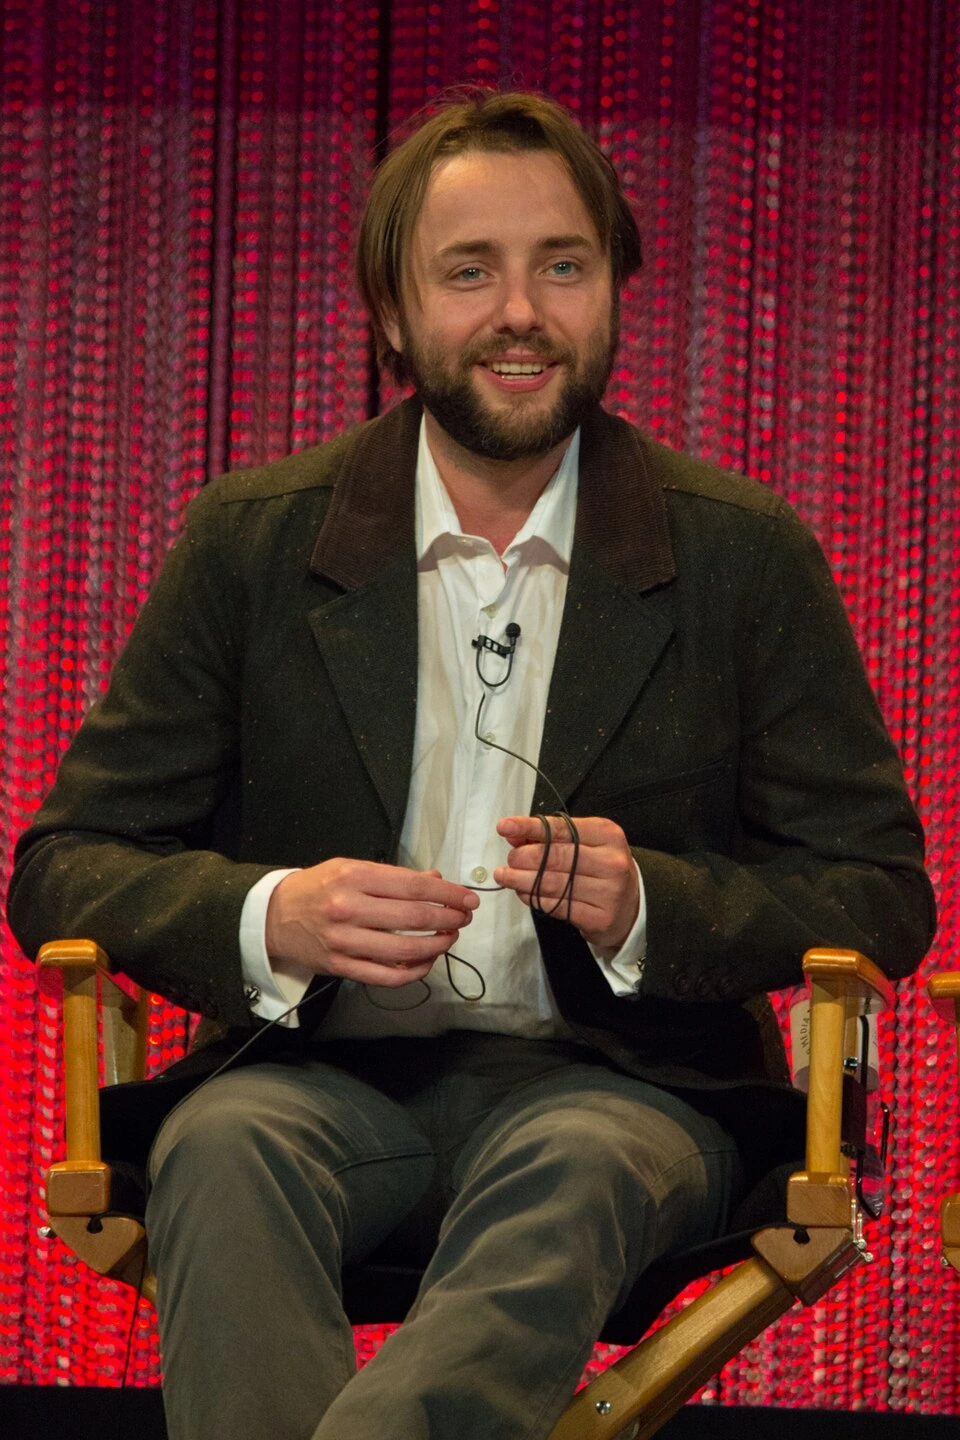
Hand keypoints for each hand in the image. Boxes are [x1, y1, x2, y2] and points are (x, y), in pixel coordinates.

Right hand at [265, 860, 478, 988]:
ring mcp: (344, 941)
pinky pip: (386, 977)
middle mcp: (348, 909)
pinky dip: (414, 972)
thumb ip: (393, 876)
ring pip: (405, 951)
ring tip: (449, 937)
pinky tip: (427, 961)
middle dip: (448, 918)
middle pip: (414, 918)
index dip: (447, 894)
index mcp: (353, 877)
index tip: (467, 899)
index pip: (413, 886)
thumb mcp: (351, 867)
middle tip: (464, 917)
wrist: (274, 916)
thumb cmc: (317, 888)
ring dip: (437, 945)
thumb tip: (435, 880)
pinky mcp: (341, 967)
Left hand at [494, 815, 638, 950]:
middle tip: (509, 859)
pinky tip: (522, 892)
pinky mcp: (599, 918)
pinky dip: (534, 898)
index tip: (505, 827)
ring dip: (521, 879)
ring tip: (505, 876)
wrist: (632, 907)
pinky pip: (557, 906)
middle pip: (555, 857)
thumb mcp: (586, 844)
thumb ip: (551, 837)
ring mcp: (607, 892)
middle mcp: (611, 862)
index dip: (529, 827)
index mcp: (608, 835)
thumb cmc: (602, 869)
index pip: (561, 829)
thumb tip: (514, 835)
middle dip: (523, 857)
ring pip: (552, 883)